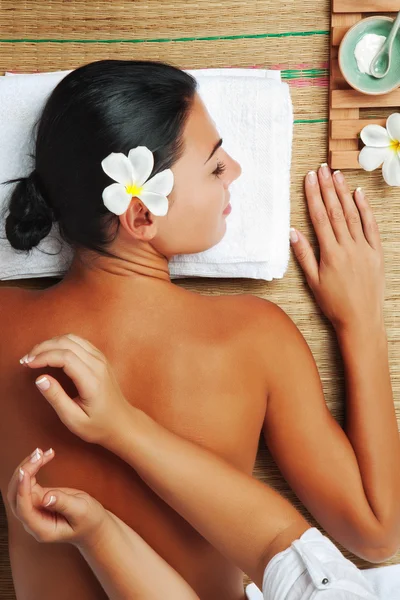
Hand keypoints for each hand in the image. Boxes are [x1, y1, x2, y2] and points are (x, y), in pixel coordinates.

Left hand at [7, 447, 106, 546]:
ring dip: (28, 466)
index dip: (22, 490)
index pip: (24, 509)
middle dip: (23, 473)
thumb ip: (64, 504)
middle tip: (38, 455)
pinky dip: (34, 467)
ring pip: (20, 486)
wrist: (93, 524)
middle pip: (16, 496)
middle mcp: (33, 520)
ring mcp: (34, 508)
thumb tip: (45, 497)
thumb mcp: (81, 512)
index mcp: (41, 528)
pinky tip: (44, 456)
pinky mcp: (38, 497)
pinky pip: (29, 481)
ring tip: (42, 451)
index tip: (25, 471)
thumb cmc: (89, 521)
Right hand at [20, 333, 131, 444]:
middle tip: (26, 360)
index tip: (27, 364)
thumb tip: (40, 379)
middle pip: (67, 343)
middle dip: (43, 347)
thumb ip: (56, 398)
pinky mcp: (100, 358)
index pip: (65, 357)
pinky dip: (61, 343)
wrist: (122, 423)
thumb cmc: (98, 425)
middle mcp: (98, 365)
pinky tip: (50, 353)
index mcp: (92, 380)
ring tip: (34, 356)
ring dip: (51, 343)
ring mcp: (101, 359)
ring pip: (72, 338)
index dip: (43, 356)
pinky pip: (79, 342)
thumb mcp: (74, 420)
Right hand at [290, 166, 384, 332]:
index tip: (309, 179)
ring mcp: (364, 248)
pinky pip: (371, 226)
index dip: (313, 196)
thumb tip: (293, 232)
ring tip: (336, 175)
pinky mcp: (376, 253)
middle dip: (327, 188)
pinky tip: (359, 194)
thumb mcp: (313, 282)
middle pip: (336, 211)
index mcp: (331, 253)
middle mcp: (348, 247)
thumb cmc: (334, 303)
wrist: (361, 319)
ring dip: (344, 193)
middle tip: (321, 169)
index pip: (320, 217)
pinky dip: (365, 209)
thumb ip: (304, 255)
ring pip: (353, 214)